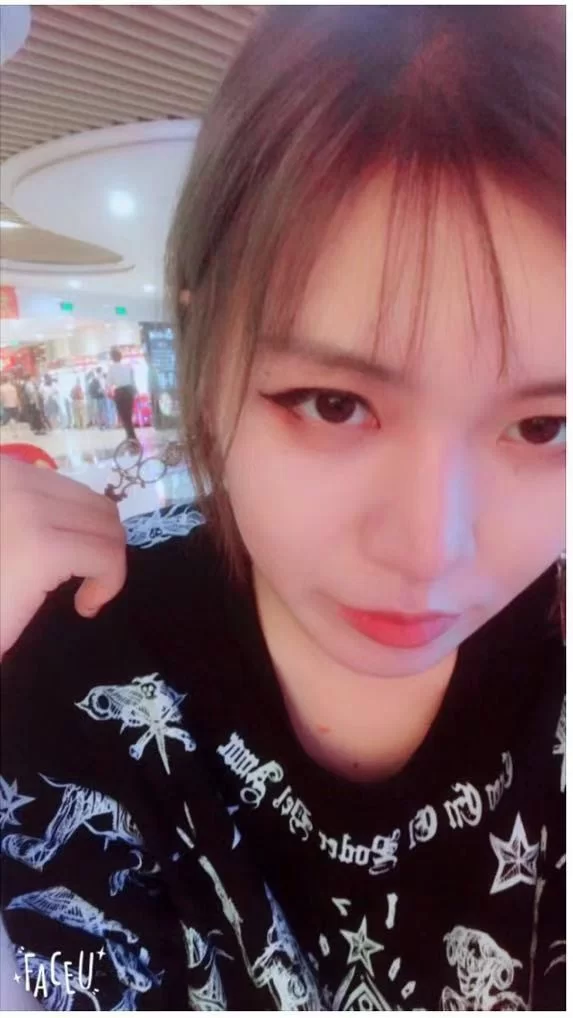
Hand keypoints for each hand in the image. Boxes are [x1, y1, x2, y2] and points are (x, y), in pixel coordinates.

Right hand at [0, 456, 126, 658]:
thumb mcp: (9, 533)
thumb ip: (25, 512)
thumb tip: (70, 500)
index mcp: (1, 472)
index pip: (71, 491)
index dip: (85, 529)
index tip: (69, 564)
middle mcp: (9, 478)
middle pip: (97, 506)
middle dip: (102, 547)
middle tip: (83, 581)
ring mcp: (25, 509)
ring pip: (107, 528)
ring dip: (106, 566)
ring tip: (81, 595)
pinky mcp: (42, 548)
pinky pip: (107, 556)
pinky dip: (110, 583)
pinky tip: (85, 606)